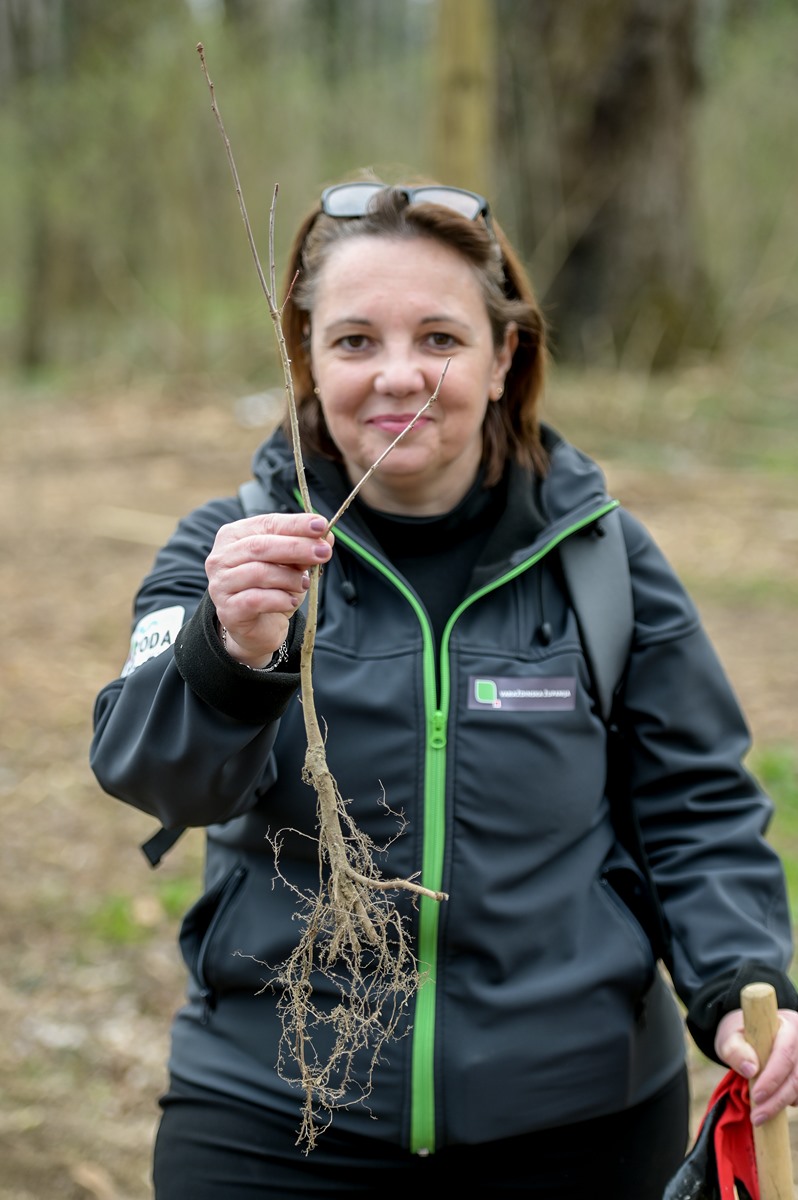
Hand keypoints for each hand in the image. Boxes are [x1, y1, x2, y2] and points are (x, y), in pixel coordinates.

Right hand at [206, 512, 332, 666]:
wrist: (259, 629)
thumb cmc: (272, 590)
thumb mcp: (291, 565)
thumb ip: (304, 549)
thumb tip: (326, 536)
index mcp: (234, 536)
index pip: (266, 524)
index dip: (294, 524)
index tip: (321, 525)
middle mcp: (221, 558)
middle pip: (260, 546)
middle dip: (296, 547)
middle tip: (323, 552)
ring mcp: (220, 585)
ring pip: (258, 572)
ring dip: (289, 577)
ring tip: (305, 584)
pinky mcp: (228, 610)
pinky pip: (256, 600)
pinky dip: (280, 599)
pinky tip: (291, 601)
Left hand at [715, 1007, 797, 1123]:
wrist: (748, 1035)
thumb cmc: (739, 1034)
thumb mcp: (729, 1036)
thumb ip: (735, 1050)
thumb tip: (750, 1070)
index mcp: (786, 1024)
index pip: (784, 1053)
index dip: (773, 1077)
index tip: (756, 1095)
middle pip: (795, 1076)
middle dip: (776, 1100)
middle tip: (756, 1117)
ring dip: (781, 1105)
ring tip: (759, 1117)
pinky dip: (788, 1102)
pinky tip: (772, 1107)